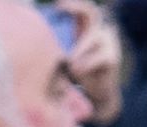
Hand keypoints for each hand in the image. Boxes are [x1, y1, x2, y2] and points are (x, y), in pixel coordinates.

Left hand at [59, 0, 122, 123]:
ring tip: (69, 64)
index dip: (74, 6)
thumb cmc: (75, 76)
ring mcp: (110, 43)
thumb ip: (57, 50)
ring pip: (92, 38)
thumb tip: (33, 41)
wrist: (95, 97)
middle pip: (93, 13)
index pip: (84, 11)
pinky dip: (84, 65)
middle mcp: (101, 33)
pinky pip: (97, 56)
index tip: (58, 3)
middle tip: (61, 7)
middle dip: (77, 8)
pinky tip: (76, 71)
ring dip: (78, 50)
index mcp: (88, 32)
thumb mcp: (64, 60)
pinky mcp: (113, 57)